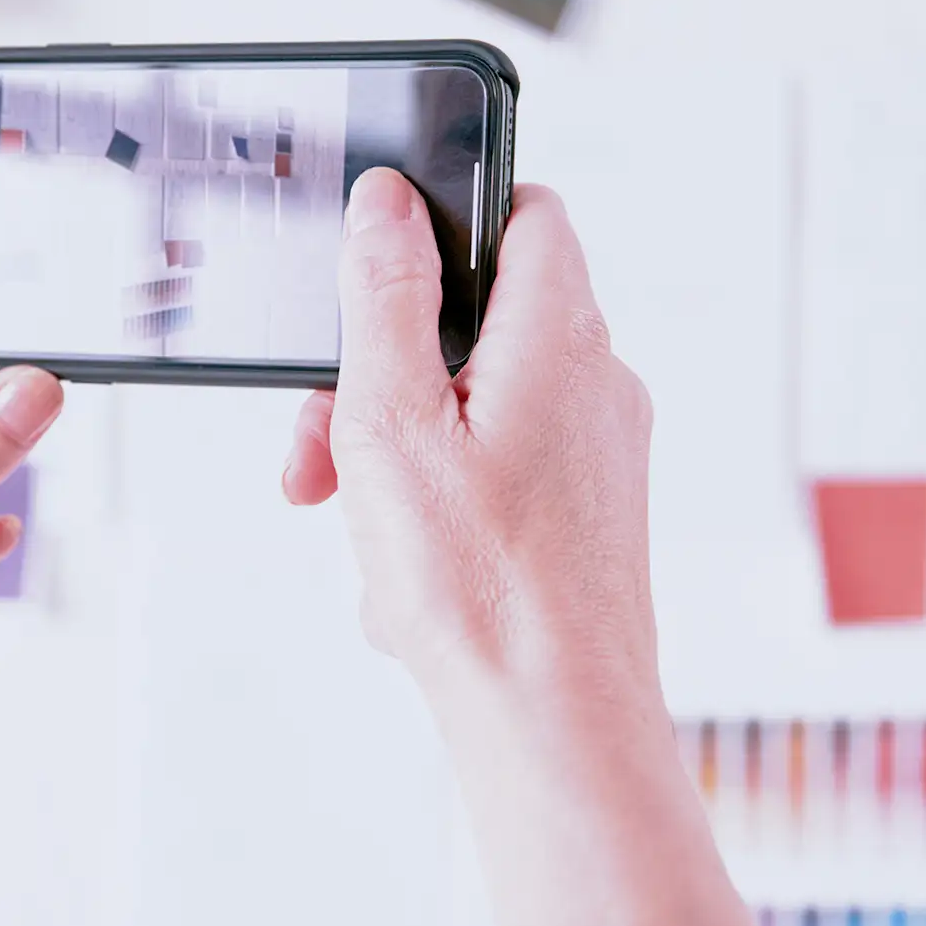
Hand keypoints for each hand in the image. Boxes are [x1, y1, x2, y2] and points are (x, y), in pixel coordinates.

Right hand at [281, 170, 660, 737]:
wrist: (556, 723)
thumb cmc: (482, 586)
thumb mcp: (392, 419)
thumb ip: (383, 297)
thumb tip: (386, 203)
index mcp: (560, 336)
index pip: (525, 214)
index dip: (448, 221)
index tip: (376, 266)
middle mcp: (598, 383)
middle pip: (476, 324)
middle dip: (381, 376)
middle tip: (326, 447)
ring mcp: (599, 454)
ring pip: (477, 407)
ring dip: (399, 452)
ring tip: (356, 524)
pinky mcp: (588, 515)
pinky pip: (497, 474)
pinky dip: (439, 504)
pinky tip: (405, 573)